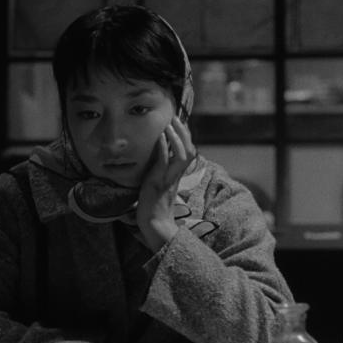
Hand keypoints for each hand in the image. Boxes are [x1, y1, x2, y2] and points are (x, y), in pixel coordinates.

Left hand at [137, 116, 196, 251]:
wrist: (154, 224)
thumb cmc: (153, 207)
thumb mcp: (158, 184)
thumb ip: (159, 172)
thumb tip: (154, 159)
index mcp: (177, 175)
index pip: (187, 151)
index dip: (185, 136)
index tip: (178, 122)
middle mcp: (176, 175)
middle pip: (189, 149)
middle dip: (183, 132)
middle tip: (175, 118)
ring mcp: (168, 178)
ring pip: (182, 154)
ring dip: (176, 138)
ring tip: (169, 124)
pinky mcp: (158, 182)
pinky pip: (164, 162)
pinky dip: (163, 147)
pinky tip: (160, 137)